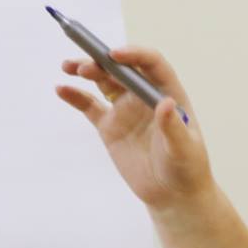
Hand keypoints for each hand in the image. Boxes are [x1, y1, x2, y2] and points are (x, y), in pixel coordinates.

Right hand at [55, 46, 213, 208]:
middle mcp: (144, 95)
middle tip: (84, 65)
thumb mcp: (184, 149)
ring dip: (87, 70)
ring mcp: (125, 109)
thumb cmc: (186, 168)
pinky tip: (61, 89)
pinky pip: (89, 105)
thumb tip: (166, 103)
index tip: (114, 54)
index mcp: (168, 92)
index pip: (151, 64)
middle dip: (102, 61)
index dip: (134, 55)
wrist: (171, 193)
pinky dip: (75, 96)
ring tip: (68, 67)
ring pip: (104, 82)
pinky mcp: (110, 126)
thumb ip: (174, 127)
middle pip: (122, 68)